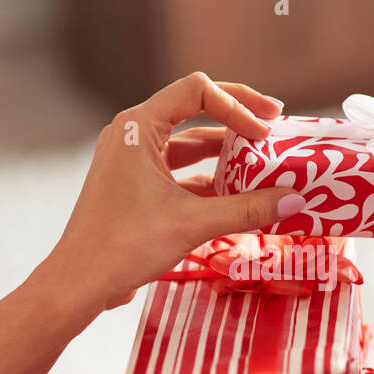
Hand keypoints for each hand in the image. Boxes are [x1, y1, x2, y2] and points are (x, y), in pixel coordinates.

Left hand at [48, 73, 304, 309]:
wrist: (79, 283)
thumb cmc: (121, 246)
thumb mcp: (192, 223)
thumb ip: (247, 209)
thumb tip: (295, 200)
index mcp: (137, 127)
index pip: (197, 90)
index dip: (237, 104)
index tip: (264, 131)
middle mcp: (132, 135)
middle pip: (194, 110)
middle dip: (236, 119)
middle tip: (275, 127)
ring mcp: (132, 161)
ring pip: (188, 145)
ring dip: (225, 153)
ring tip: (262, 165)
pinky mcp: (135, 187)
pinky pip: (179, 172)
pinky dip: (209, 180)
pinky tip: (238, 196)